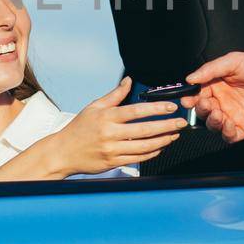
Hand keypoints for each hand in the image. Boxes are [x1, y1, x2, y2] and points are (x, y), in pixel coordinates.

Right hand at [28, 77, 187, 177]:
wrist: (62, 153)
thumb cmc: (78, 129)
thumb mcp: (94, 107)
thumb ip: (114, 95)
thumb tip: (129, 81)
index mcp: (106, 117)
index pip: (136, 111)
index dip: (157, 108)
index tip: (171, 107)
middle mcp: (110, 133)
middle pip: (145, 130)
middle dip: (167, 126)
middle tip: (181, 123)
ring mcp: (111, 150)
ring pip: (144, 147)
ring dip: (163, 141)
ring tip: (174, 135)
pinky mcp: (112, 163)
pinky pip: (137, 159)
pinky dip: (151, 153)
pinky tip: (160, 147)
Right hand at [181, 50, 243, 143]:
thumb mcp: (234, 61)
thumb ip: (210, 69)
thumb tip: (189, 79)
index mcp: (219, 84)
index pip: (198, 94)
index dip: (191, 98)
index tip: (188, 99)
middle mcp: (224, 101)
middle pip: (203, 111)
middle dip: (201, 110)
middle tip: (207, 104)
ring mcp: (234, 115)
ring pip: (213, 125)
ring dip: (211, 121)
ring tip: (218, 113)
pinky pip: (229, 136)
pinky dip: (225, 133)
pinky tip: (228, 124)